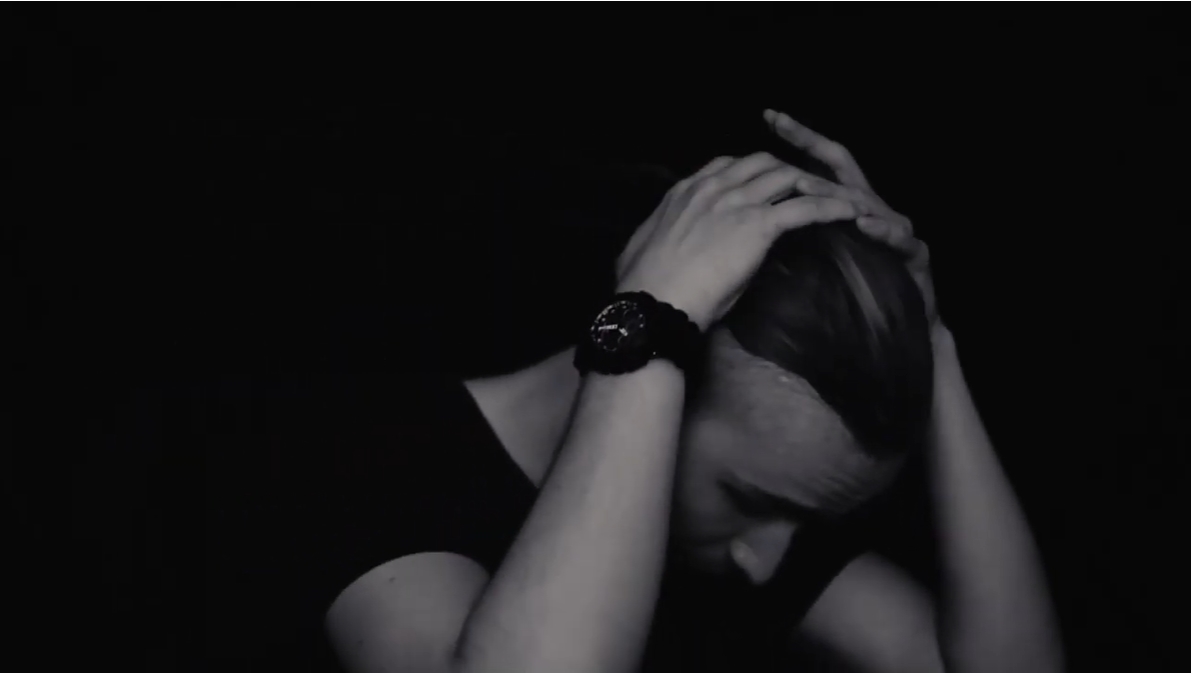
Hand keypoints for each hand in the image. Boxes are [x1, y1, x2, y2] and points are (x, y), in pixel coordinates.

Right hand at [616, 153, 861, 330]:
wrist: (652, 302)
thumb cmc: (643, 285)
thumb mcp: (647, 246)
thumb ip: (669, 233)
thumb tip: (668, 243)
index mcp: (685, 191)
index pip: (727, 165)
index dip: (749, 172)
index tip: (761, 185)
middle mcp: (713, 187)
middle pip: (763, 162)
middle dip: (787, 171)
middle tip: (806, 189)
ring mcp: (737, 202)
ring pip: (788, 176)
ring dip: (815, 184)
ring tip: (835, 196)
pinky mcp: (759, 224)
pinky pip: (806, 207)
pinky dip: (831, 206)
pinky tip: (849, 213)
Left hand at [762, 109, 938, 326]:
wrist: (907, 326)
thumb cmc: (860, 288)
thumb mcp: (826, 252)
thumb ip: (805, 227)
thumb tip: (764, 210)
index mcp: (849, 203)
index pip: (820, 162)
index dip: (799, 138)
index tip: (769, 117)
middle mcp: (873, 206)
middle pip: (842, 166)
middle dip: (812, 145)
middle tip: (783, 127)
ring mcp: (896, 226)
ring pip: (864, 201)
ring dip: (834, 192)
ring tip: (805, 185)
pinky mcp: (914, 253)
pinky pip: (897, 237)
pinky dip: (880, 230)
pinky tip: (863, 223)